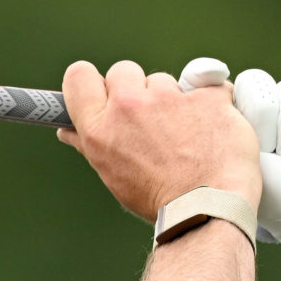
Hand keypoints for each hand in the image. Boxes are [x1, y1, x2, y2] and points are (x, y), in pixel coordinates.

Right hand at [57, 59, 259, 223]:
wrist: (207, 210)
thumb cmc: (158, 199)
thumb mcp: (113, 175)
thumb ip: (90, 144)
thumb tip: (68, 131)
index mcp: (99, 128)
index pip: (79, 76)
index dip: (92, 81)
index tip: (103, 92)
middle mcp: (129, 107)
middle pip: (123, 70)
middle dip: (135, 88)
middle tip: (149, 118)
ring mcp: (169, 98)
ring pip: (165, 80)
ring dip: (173, 99)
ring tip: (185, 133)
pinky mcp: (207, 95)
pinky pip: (208, 86)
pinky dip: (211, 103)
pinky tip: (213, 128)